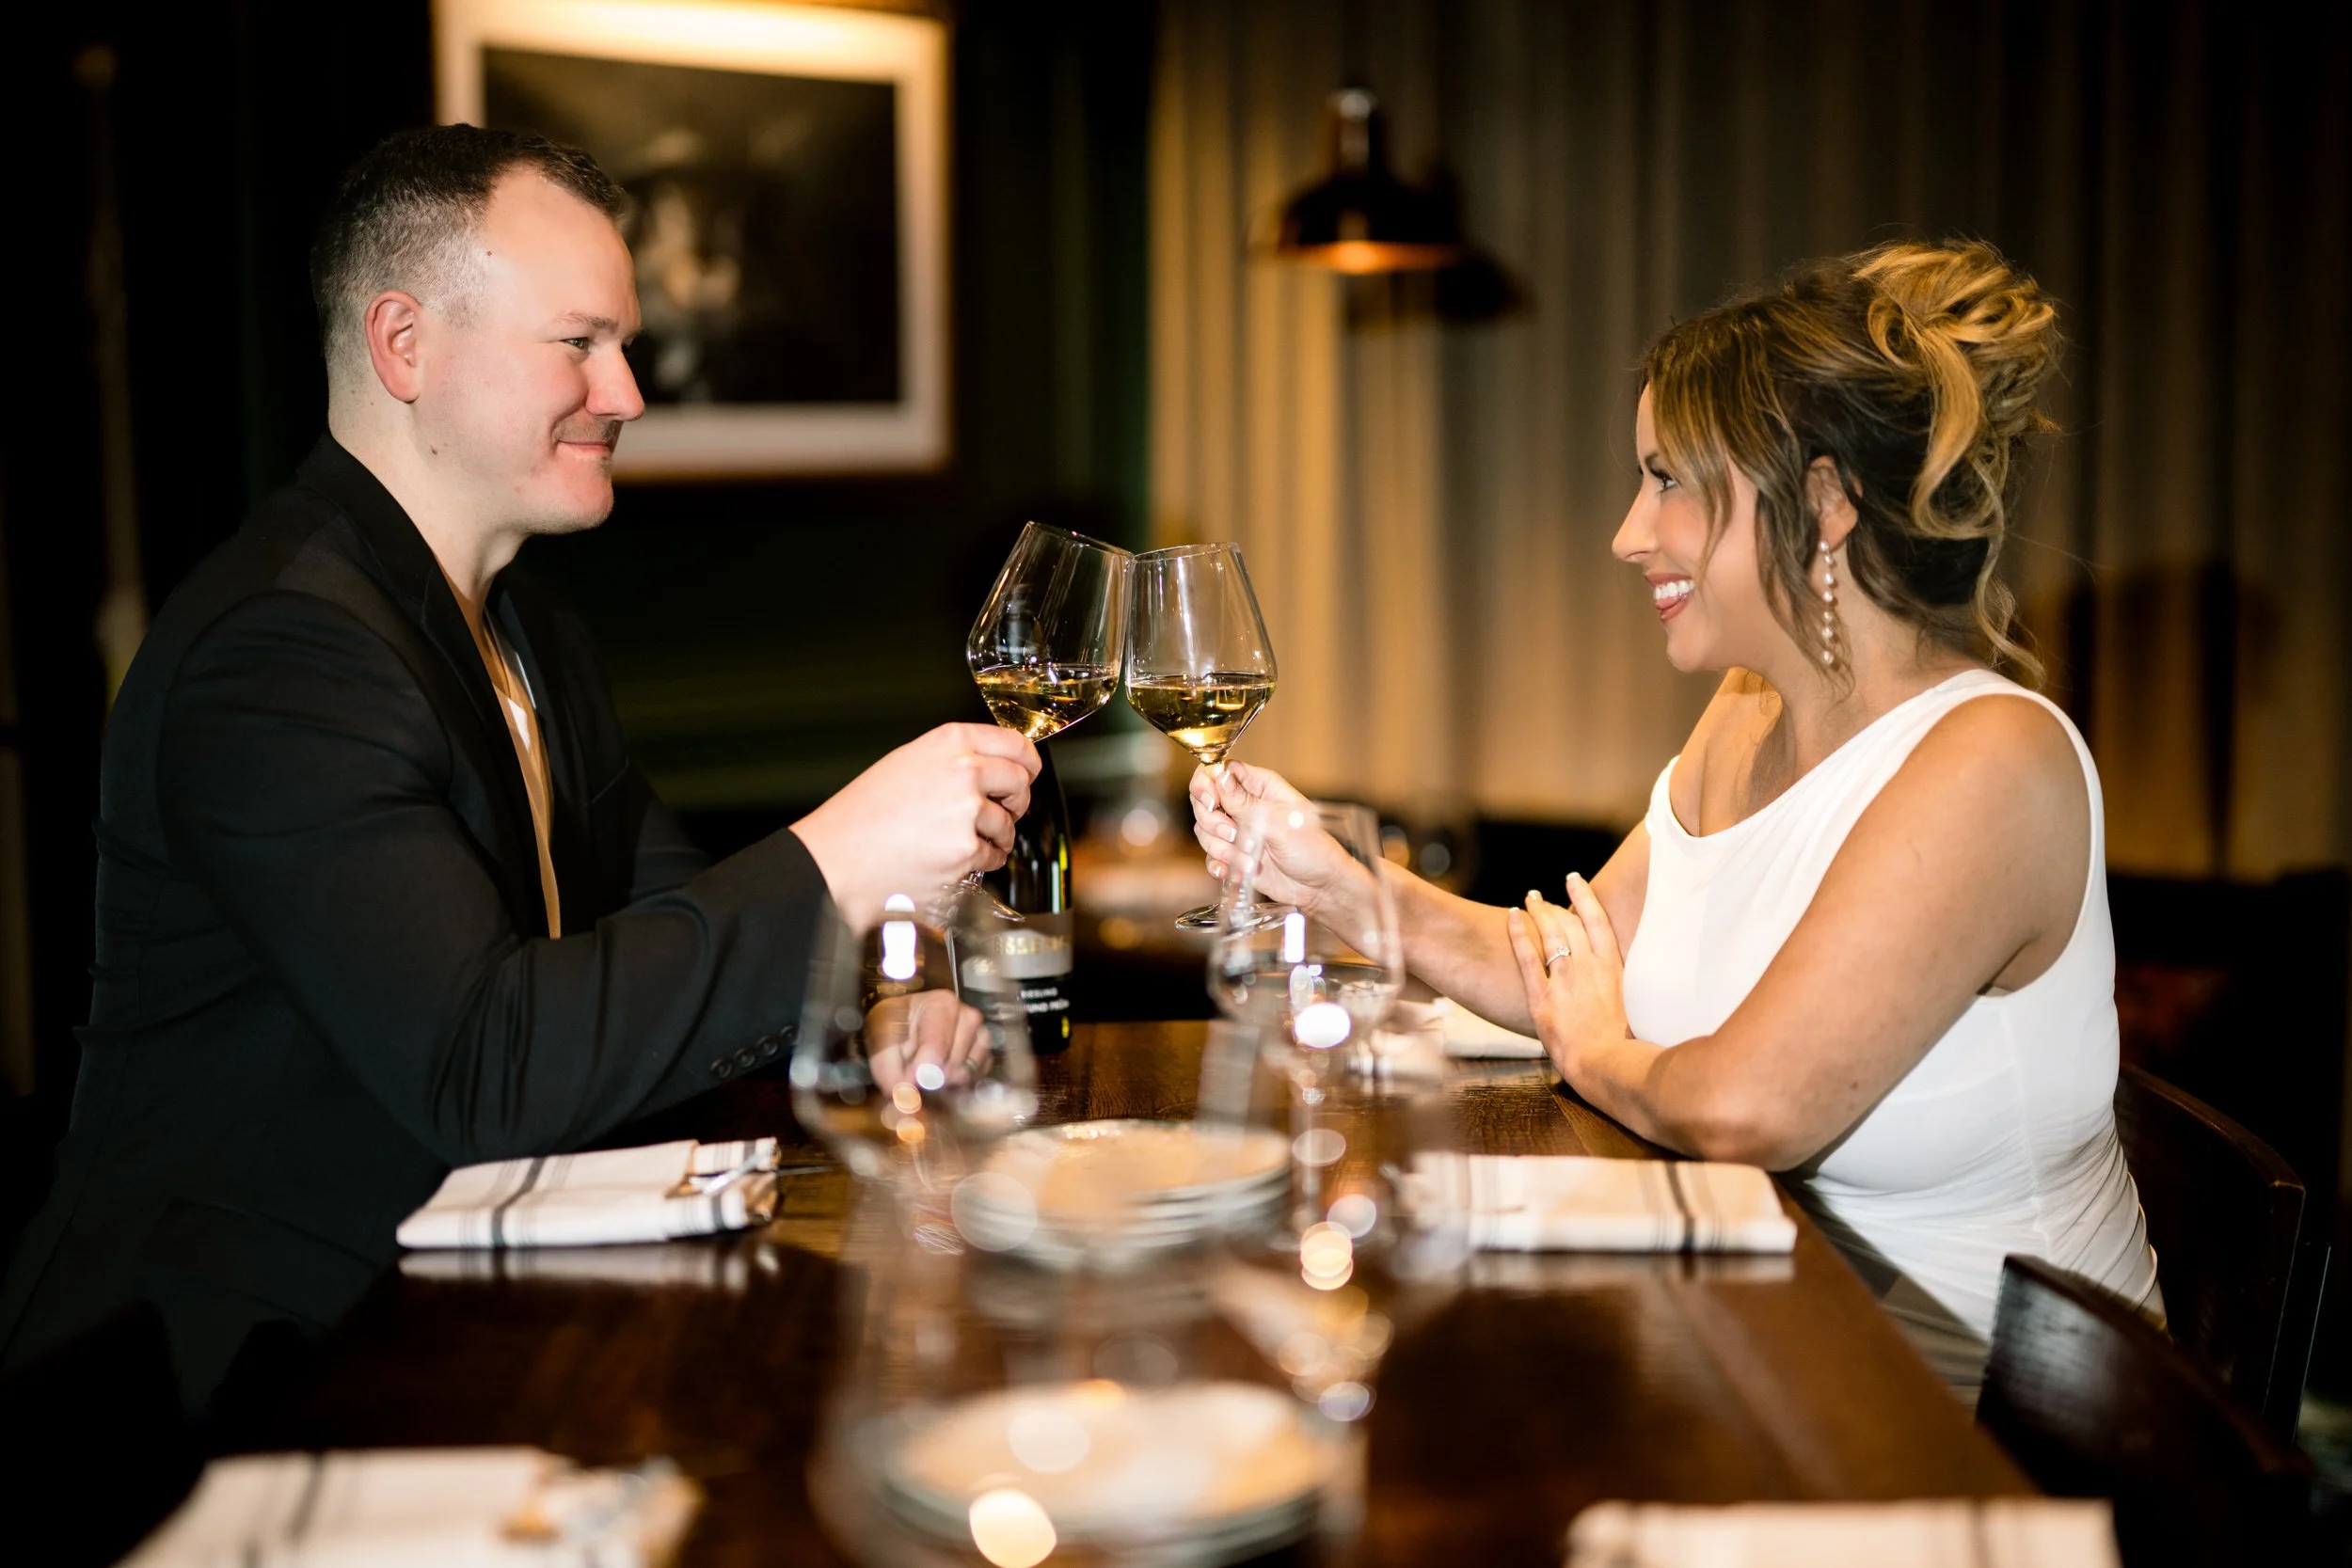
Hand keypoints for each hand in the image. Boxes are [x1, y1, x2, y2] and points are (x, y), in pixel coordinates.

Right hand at [792, 723, 1039, 928]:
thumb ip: (951, 760)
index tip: (1028, 771)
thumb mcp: (905, 765)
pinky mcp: (967, 849)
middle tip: (1000, 813)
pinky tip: (949, 861)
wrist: (837, 859)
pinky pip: (993, 856)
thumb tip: (991, 766)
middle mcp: (964, 770)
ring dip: (994, 838)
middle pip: (1020, 781)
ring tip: (957, 844)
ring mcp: (968, 810)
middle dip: (1015, 801)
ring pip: (1007, 824)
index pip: (1014, 743)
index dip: (1027, 761)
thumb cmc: (861, 817)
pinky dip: (979, 863)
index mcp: (949, 742)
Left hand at [865, 989, 993, 1092]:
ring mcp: (981, 1035)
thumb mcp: (882, 1044)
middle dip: (931, 1078)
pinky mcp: (986, 1054)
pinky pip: (977, 1078)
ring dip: (944, 1081)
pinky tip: (943, 1075)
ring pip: (966, 1073)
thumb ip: (890, 1071)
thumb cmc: (895, 1030)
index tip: (905, 1082)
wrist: (904, 1027)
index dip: (918, 1073)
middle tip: (914, 1075)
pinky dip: (959, 1084)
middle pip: (953, 1064)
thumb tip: (906, 1097)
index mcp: (941, 1005)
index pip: (936, 1050)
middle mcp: (967, 1016)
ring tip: (928, 1072)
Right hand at [1187, 762, 1366, 917]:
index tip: (1211, 801)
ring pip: (1204, 829)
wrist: (1320, 887)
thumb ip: (1246, 803)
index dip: (1207, 782)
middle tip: (1234, 834)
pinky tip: (1232, 872)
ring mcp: (1238, 830)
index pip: (1220, 770)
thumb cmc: (1313, 849)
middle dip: (1212, 820)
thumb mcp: (1280, 823)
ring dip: (1221, 847)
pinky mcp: (1234, 855)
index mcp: (1260, 786)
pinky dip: (1218, 864)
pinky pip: (1211, 855)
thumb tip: (1220, 776)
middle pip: (1204, 799)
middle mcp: (1245, 805)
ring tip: (1249, 860)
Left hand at [1506, 873, 1628, 1081]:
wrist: (1607, 1063)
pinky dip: (1518, 933)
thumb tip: (1616, 981)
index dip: (1584, 897)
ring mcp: (1565, 980)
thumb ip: (1618, 987)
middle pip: (1569, 923)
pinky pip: (1527, 957)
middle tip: (1539, 896)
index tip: (1574, 880)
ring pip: (1549, 933)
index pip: (1597, 921)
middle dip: (1554, 905)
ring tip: (1529, 898)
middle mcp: (1588, 967)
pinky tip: (1511, 916)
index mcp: (1612, 968)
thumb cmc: (1623, 1043)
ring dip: (1538, 911)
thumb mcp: (1630, 1006)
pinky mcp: (1542, 997)